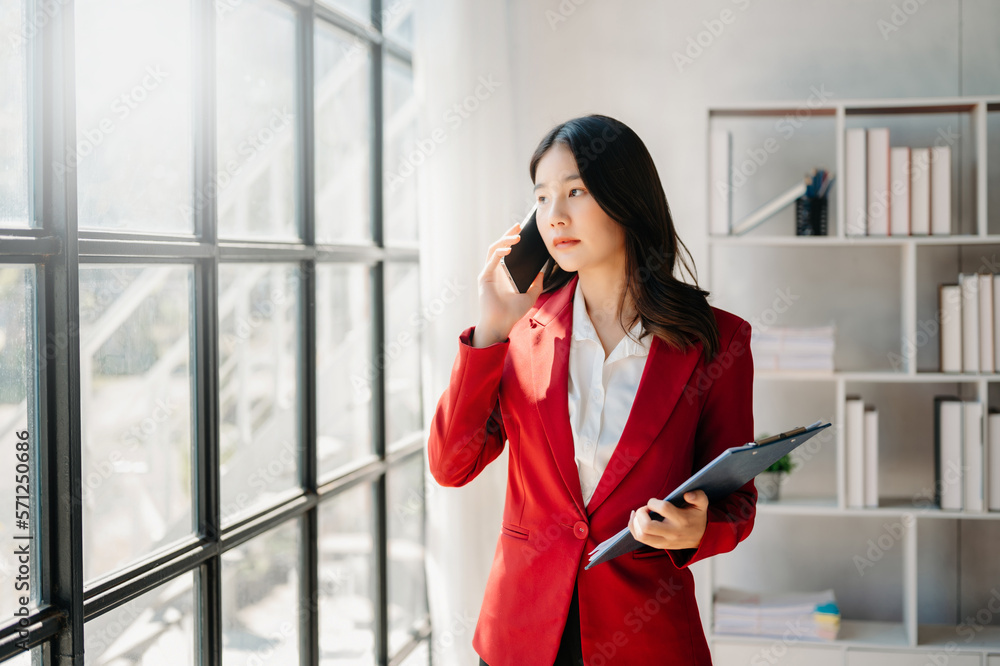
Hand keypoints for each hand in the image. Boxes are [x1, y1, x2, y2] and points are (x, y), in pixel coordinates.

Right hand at [472, 221, 546, 347]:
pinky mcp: (485, 278)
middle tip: (518, 226)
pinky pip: (491, 261)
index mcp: (502, 274)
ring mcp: (488, 273)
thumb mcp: (530, 296)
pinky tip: (508, 250)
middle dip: (508, 235)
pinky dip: (499, 253)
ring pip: (493, 250)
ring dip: (504, 241)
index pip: (505, 251)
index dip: (511, 240)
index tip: (521, 231)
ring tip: (516, 237)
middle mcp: (494, 271)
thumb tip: (542, 272)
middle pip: (498, 247)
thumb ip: (537, 284)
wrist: (501, 324)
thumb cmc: (512, 313)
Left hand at [628, 490, 708, 550]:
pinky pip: (641, 539)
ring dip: (635, 523)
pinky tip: (636, 520)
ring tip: (638, 514)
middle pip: (647, 527)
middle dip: (640, 514)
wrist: (702, 538)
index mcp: (682, 520)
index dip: (653, 502)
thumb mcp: (702, 504)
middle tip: (644, 509)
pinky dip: (634, 529)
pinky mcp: (659, 545)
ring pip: (642, 536)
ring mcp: (665, 541)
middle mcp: (672, 532)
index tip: (654, 501)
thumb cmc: (697, 517)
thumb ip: (698, 496)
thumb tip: (687, 494)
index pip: (662, 508)